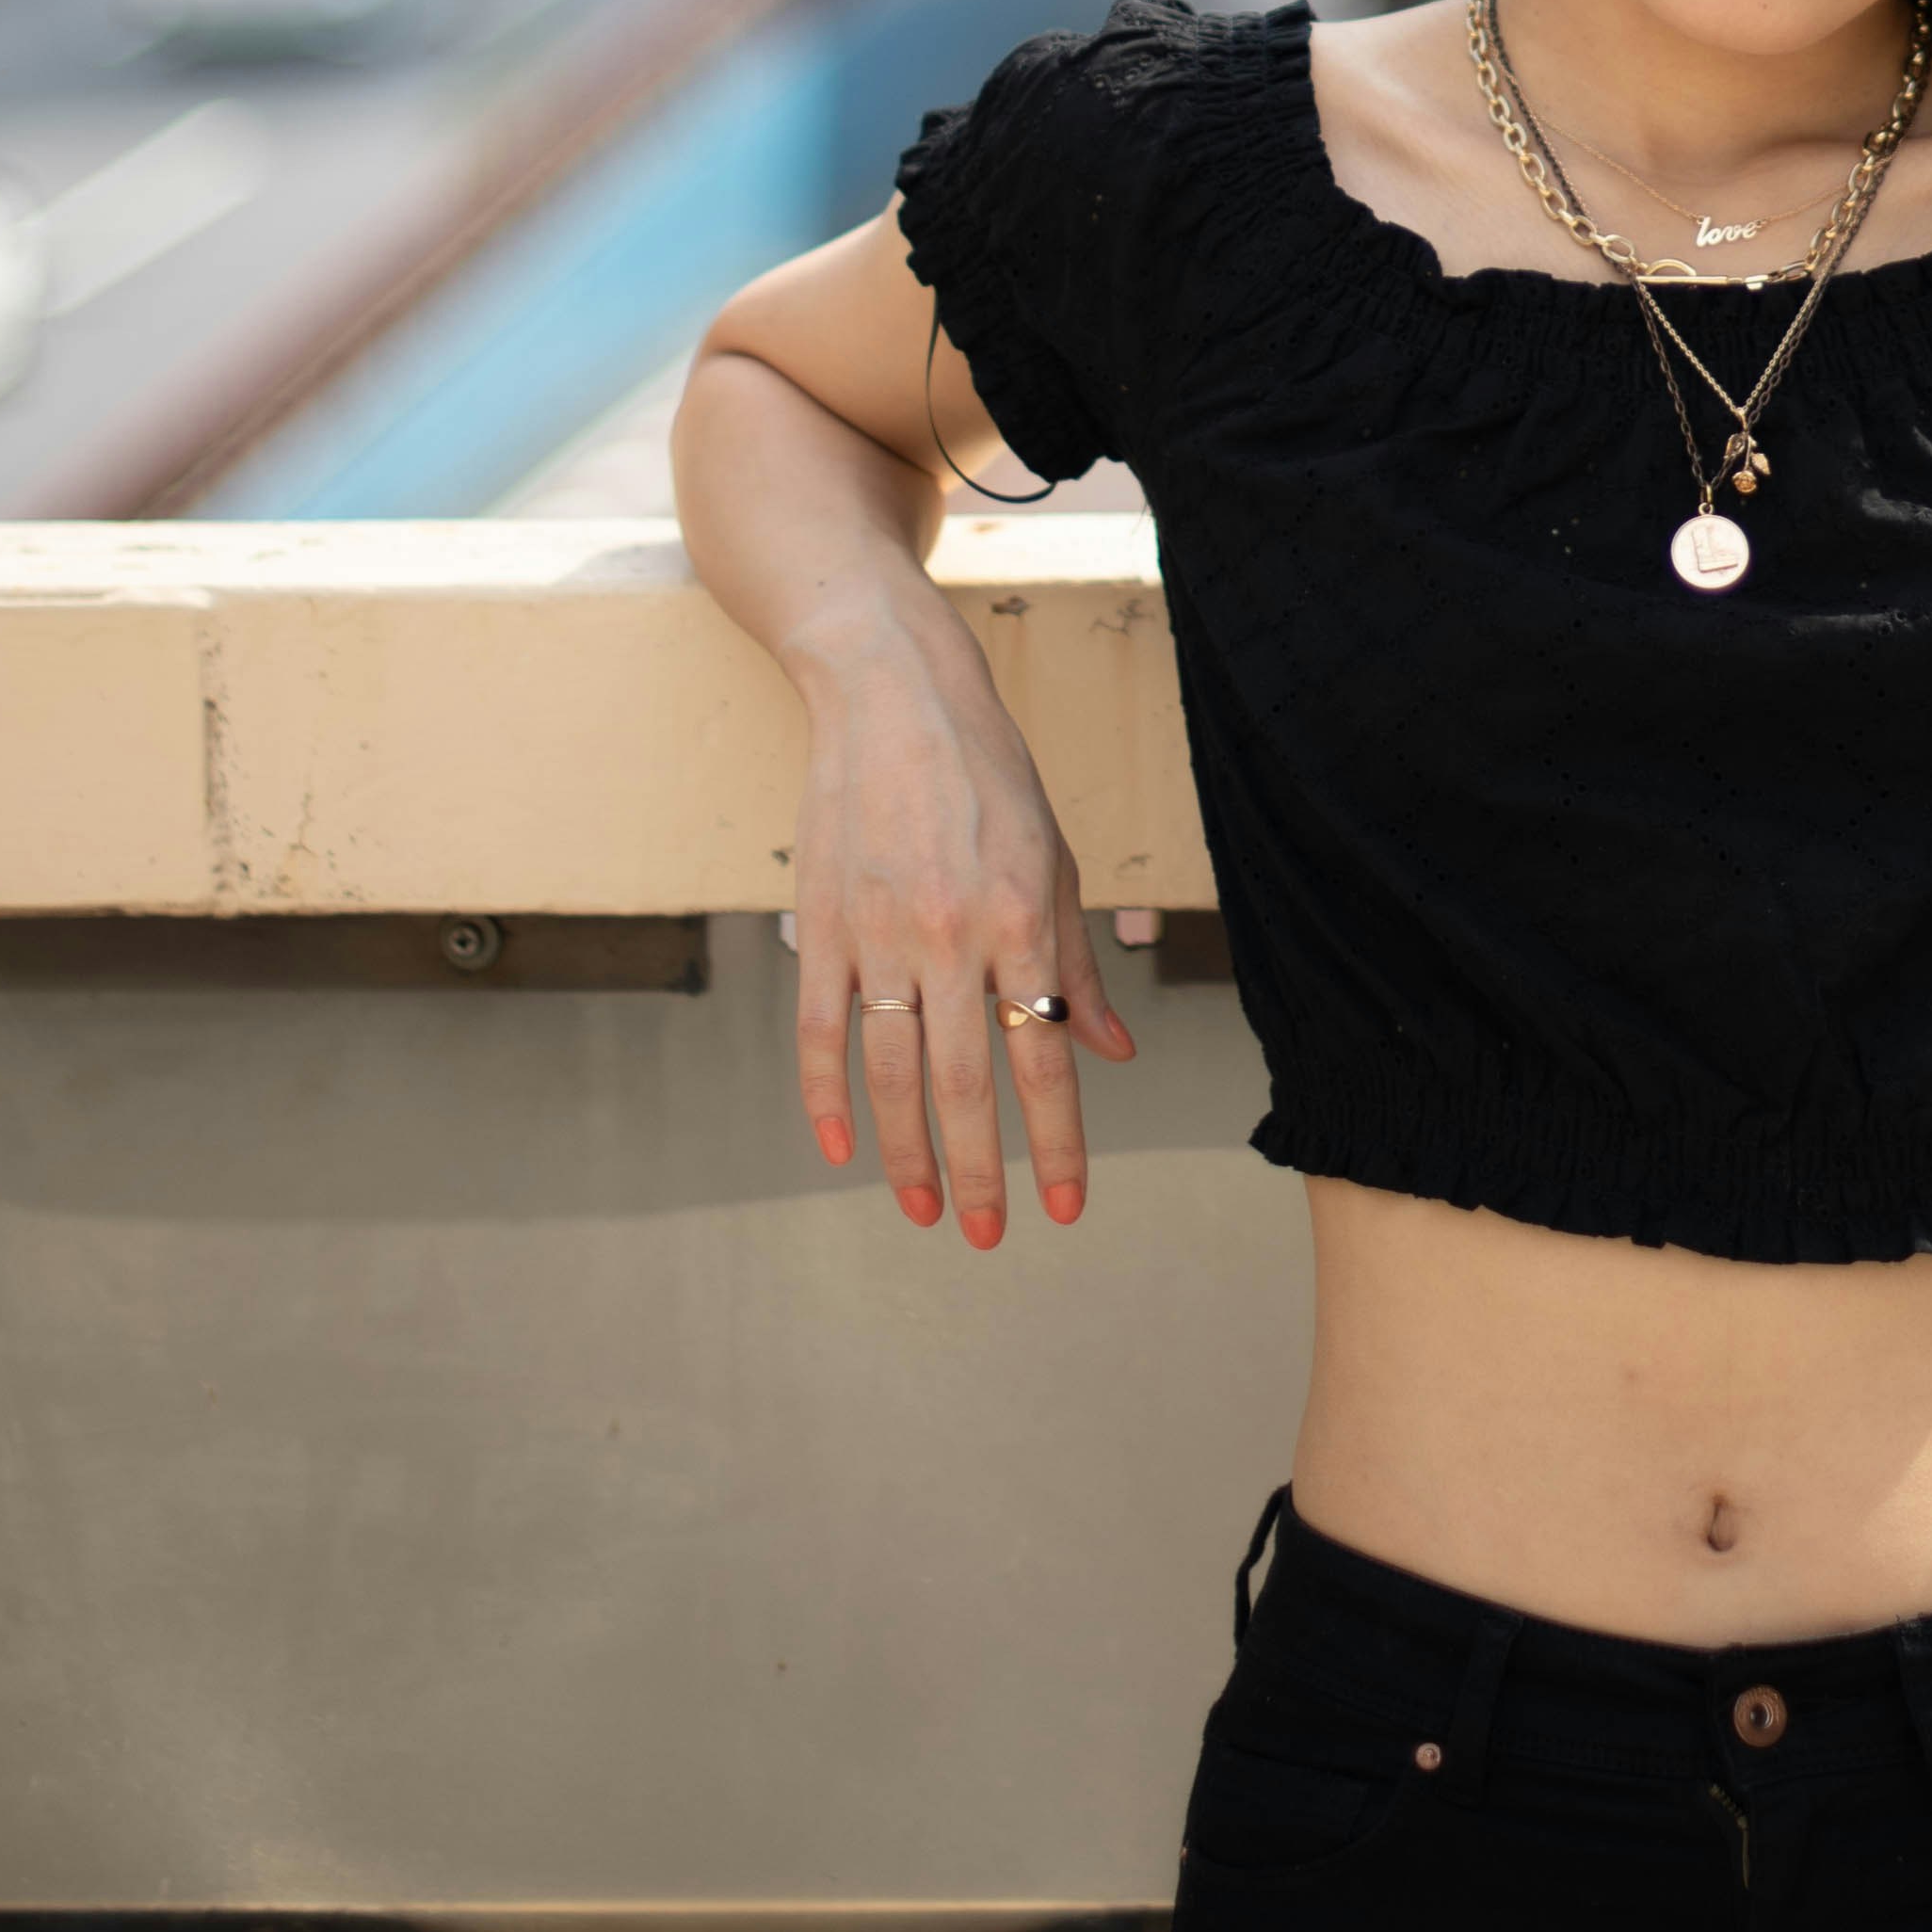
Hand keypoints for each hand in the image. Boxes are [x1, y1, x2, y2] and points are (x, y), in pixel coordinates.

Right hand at [786, 588, 1139, 1245]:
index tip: (1063, 1208)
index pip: (1044, 1057)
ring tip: (925, 1211)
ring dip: (906, 1155)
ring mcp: (878, 933)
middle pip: (963, 1084)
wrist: (890, 695)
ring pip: (890, 1073)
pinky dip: (826, 1097)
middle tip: (988, 1236)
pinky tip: (840, 1149)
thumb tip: (1112, 1052)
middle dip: (981, 1171)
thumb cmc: (988, 776)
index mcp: (1019, 918)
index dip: (1056, 1142)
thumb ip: (1075, 963)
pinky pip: (819, 1032)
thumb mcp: (1054, 860)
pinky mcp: (822, 925)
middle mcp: (950, 934)